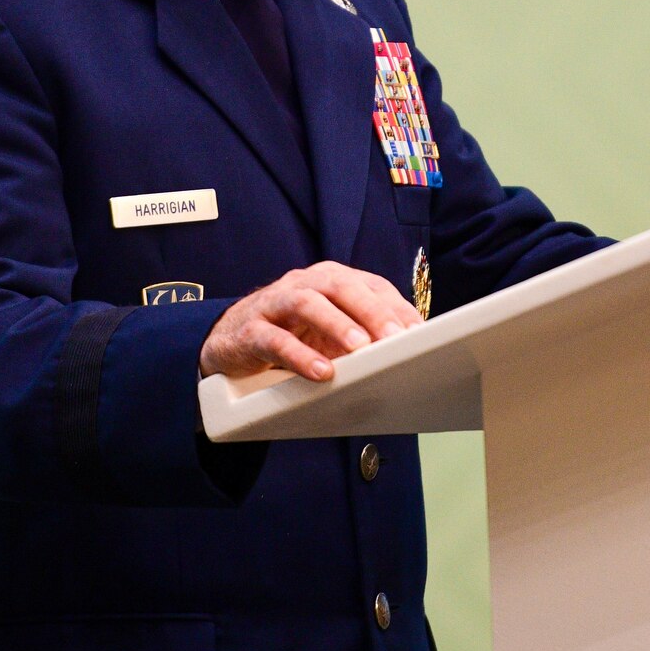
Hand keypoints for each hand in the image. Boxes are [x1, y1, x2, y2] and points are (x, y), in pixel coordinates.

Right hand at [199, 261, 424, 380]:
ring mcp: (275, 304)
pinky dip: (300, 356)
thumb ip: (362, 335)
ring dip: (337, 324)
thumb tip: (405, 354)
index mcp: (331, 280)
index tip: (419, 332)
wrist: (230, 339)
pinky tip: (321, 371)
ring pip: (308, 304)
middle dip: (372, 311)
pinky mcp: (250, 331)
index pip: (371, 286)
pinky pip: (275, 340)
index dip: (396, 307)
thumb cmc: (292, 332)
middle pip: (342, 287)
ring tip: (360, 348)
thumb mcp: (331, 331)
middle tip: (394, 337)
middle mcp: (305, 284)